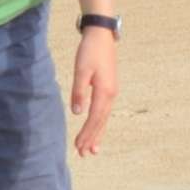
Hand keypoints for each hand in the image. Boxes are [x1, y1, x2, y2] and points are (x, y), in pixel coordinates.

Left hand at [68, 21, 121, 154]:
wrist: (102, 34)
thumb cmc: (90, 51)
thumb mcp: (81, 70)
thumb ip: (79, 91)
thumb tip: (77, 112)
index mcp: (104, 91)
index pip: (94, 118)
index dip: (87, 133)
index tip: (79, 146)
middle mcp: (111, 94)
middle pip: (101, 121)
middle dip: (92, 138)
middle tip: (84, 154)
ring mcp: (111, 91)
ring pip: (104, 117)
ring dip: (97, 133)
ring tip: (92, 149)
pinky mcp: (108, 88)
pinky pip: (103, 110)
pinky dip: (99, 122)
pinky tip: (96, 128)